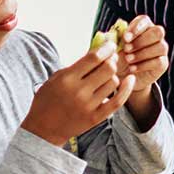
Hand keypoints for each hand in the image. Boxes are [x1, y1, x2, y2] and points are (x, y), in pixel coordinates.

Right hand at [19, 42, 135, 146]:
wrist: (43, 129)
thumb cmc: (48, 99)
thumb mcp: (56, 78)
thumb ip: (77, 65)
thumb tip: (99, 50)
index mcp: (67, 79)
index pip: (93, 58)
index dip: (106, 48)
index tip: (111, 44)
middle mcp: (79, 92)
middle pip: (107, 68)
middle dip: (111, 60)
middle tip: (111, 58)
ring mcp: (88, 106)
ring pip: (113, 82)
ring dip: (113, 75)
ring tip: (107, 75)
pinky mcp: (96, 118)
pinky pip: (118, 101)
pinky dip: (127, 89)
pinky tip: (130, 79)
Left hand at [120, 15, 168, 126]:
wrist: (123, 78)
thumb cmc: (117, 59)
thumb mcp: (112, 49)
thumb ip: (111, 39)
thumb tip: (109, 31)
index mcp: (143, 27)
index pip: (145, 20)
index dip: (136, 28)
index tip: (125, 38)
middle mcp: (155, 37)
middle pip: (158, 32)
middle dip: (141, 40)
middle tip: (127, 49)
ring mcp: (161, 50)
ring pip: (161, 46)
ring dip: (142, 53)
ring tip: (128, 60)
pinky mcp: (162, 63)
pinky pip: (159, 61)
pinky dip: (144, 65)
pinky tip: (132, 68)